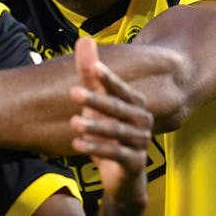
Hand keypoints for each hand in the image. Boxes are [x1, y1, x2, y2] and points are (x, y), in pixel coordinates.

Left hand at [69, 37, 150, 215]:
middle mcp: (142, 121)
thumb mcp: (96, 103)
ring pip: (117, 131)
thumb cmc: (108, 132)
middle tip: (73, 93)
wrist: (121, 176)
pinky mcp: (135, 163)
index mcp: (135, 104)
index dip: (108, 78)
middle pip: (118, 108)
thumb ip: (90, 74)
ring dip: (95, 127)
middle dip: (96, 100)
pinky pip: (116, 153)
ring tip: (73, 123)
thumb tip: (84, 39)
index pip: (120, 88)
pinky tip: (77, 144)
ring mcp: (141, 142)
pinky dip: (96, 149)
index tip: (94, 67)